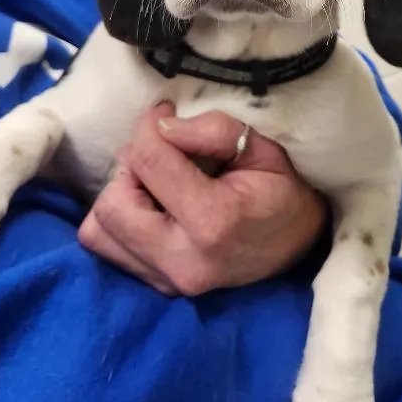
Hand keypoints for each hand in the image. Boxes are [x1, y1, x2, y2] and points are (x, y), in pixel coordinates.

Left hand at [79, 107, 327, 294]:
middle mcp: (183, 260)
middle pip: (111, 205)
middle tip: (157, 152)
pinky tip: (151, 205)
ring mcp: (168, 281)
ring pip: (99, 231)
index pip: (148, 162)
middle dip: (128, 167)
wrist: (301, 244)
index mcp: (213, 221)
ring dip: (119, 196)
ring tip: (152, 182)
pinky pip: (110, 248)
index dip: (148, 126)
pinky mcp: (160, 288)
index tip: (163, 113)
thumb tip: (161, 126)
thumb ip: (212, 131)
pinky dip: (120, 220)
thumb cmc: (282, 190)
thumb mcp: (261, 148)